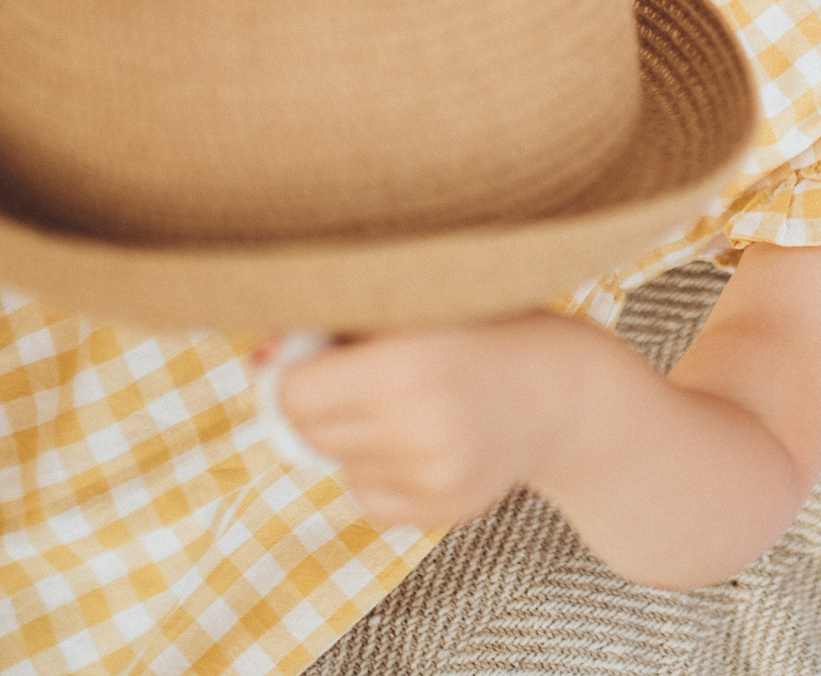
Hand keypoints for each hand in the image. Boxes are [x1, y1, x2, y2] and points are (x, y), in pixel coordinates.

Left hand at [264, 313, 600, 528]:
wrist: (563, 390)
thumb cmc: (477, 330)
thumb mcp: (413, 307)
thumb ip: (335, 327)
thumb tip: (256, 357)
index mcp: (404, 364)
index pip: (291, 394)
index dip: (294, 373)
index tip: (313, 355)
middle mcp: (417, 427)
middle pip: (307, 433)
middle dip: (324, 404)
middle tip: (371, 374)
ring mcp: (433, 477)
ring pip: (338, 465)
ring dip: (354, 436)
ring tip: (409, 403)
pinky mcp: (444, 512)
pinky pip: (368, 498)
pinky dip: (379, 471)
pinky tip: (423, 440)